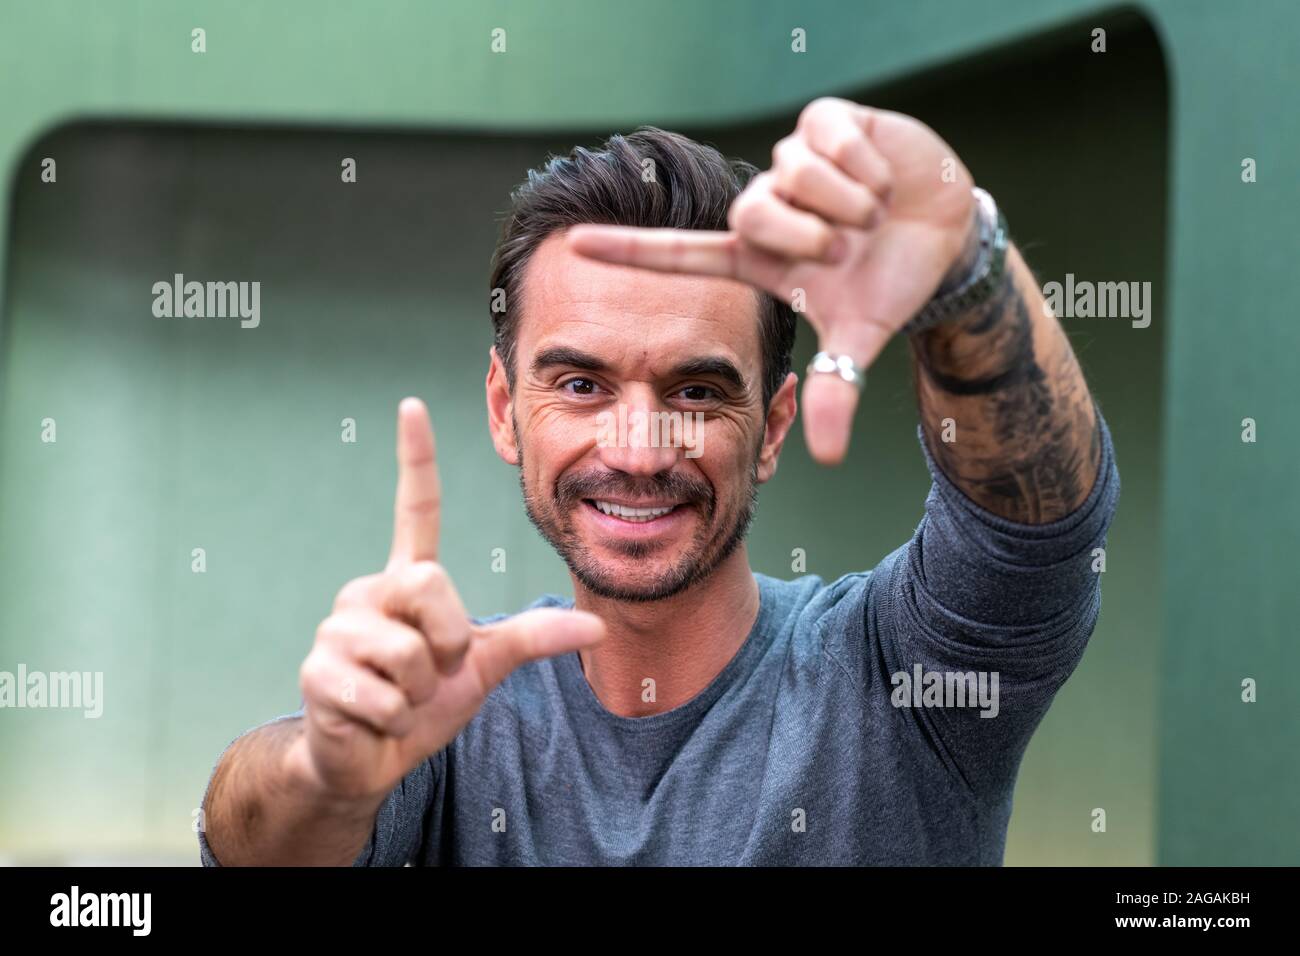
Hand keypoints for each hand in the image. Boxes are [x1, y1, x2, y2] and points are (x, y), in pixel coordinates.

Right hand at [293, 398, 605, 801]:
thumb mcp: (484, 666)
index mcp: (408, 582)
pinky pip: (385, 695)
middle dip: (447, 643)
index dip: (417, 458)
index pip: (417, 509)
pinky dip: (395, 720)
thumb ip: (533, 638)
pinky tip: (375, 719)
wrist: (372, 760)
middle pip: (430, 586)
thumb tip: (597, 627)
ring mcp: (337, 629)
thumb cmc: (423, 703)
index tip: (413, 404)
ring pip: (409, 652)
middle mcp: (368, 592)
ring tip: (398, 698)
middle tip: (432, 673)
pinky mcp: (317, 672)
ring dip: (420, 692)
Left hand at [568, 98, 976, 463]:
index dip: (629, 251)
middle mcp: (763, 206)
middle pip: (754, 211)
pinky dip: (869, 166)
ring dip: (851, 202)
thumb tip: (828, 459)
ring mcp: (792, 161)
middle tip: (846, 248)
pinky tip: (884, 180)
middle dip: (811, 236)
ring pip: (800, 172)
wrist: (943, 236)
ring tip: (872, 215)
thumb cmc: (886, 285)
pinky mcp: (827, 120)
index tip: (572, 246)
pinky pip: (833, 139)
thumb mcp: (860, 340)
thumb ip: (836, 392)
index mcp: (756, 257)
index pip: (679, 254)